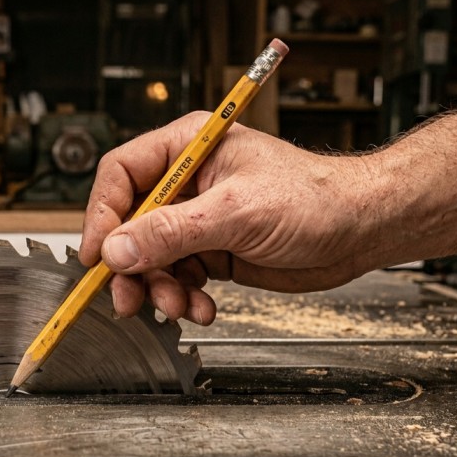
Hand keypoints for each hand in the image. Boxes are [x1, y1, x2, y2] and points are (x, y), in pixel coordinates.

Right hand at [80, 112, 380, 324]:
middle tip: (128, 298)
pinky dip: (184, 298)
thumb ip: (172, 231)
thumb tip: (118, 248)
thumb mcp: (236, 212)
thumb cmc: (315, 198)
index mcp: (187, 148)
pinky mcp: (211, 250)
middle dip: (130, 265)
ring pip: (151, 258)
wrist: (360, 230)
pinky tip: (202, 308)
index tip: (96, 255)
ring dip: (159, 289)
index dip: (101, 215)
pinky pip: (178, 277)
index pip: (121, 175)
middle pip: (130, 223)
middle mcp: (186, 182)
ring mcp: (198, 218)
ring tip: (176, 307)